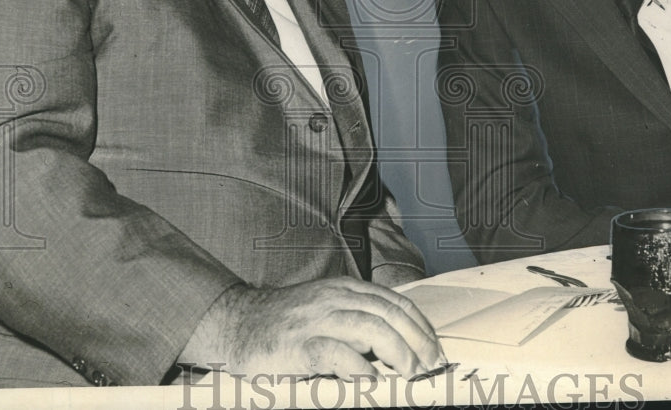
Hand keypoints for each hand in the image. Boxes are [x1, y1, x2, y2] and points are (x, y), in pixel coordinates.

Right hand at [181, 277, 443, 379]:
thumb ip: (356, 321)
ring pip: (369, 327)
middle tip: (431, 366)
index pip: (394, 302)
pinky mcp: (297, 345)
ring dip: (397, 351)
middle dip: (416, 340)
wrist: (235, 322)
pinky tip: (370, 381)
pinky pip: (334, 352)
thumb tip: (398, 347)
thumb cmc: (285, 326)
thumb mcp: (325, 311)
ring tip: (411, 372)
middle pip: (388, 313)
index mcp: (344, 290)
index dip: (419, 325)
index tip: (435, 348)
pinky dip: (357, 367)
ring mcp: (315, 320)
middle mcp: (334, 299)